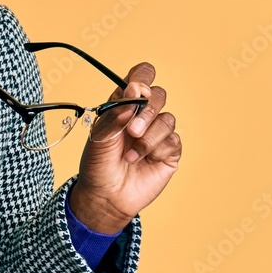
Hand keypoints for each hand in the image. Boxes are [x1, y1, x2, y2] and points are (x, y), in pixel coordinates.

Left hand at [68, 62, 180, 234]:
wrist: (105, 195)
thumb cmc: (98, 164)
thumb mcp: (100, 135)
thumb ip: (117, 112)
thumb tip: (135, 91)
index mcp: (123, 104)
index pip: (140, 77)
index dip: (142, 76)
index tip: (136, 88)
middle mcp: (143, 115)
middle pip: (159, 94)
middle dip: (147, 112)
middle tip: (132, 131)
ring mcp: (157, 133)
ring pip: (167, 119)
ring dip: (148, 137)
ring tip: (130, 154)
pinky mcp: (168, 152)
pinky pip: (173, 141)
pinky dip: (156, 150)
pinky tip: (141, 160)